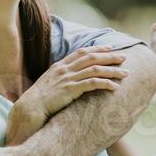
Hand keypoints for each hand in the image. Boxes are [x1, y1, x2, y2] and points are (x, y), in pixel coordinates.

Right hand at [6, 45, 129, 143]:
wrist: (29, 108)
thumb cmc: (39, 99)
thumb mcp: (49, 83)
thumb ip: (60, 77)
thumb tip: (70, 78)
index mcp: (59, 65)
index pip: (82, 52)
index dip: (97, 49)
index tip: (110, 48)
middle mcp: (65, 69)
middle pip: (92, 58)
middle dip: (110, 56)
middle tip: (124, 57)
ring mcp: (68, 79)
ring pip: (95, 69)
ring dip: (112, 70)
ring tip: (126, 73)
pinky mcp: (71, 90)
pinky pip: (93, 84)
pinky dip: (106, 84)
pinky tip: (115, 87)